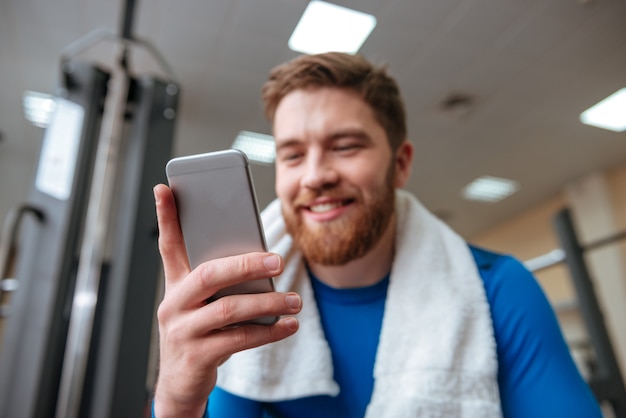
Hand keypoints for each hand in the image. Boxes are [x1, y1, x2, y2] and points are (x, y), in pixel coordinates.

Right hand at [152, 184, 300, 416]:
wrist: (180, 383)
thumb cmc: (198, 333)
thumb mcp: (200, 305)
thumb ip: (221, 281)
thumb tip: (261, 260)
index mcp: (175, 285)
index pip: (169, 245)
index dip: (166, 217)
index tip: (165, 188)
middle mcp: (174, 304)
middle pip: (209, 275)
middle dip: (246, 264)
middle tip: (277, 261)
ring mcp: (182, 331)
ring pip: (228, 309)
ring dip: (267, 304)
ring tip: (294, 301)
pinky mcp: (196, 356)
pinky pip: (239, 339)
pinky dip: (269, 332)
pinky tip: (288, 325)